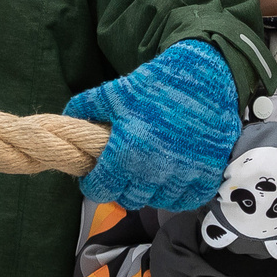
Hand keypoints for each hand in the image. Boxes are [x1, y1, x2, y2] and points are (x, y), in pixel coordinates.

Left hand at [64, 41, 239, 210]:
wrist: (206, 74)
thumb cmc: (158, 82)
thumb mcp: (116, 91)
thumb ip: (87, 106)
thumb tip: (67, 117)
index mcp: (127, 153)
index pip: (100, 190)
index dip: (94, 183)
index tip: (97, 174)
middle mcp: (155, 171)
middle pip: (129, 199)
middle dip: (122, 186)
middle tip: (124, 169)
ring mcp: (184, 176)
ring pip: (158, 202)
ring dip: (151, 190)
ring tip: (149, 170)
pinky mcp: (208, 174)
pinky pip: (187, 201)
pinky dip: (178, 194)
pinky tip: (173, 177)